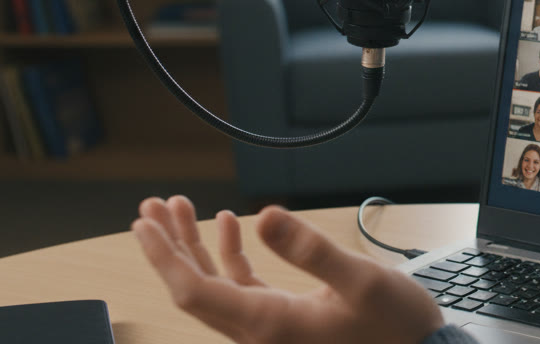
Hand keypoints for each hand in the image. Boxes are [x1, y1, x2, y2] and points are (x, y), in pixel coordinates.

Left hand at [132, 195, 444, 343]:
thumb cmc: (395, 328)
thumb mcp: (361, 282)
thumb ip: (311, 249)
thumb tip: (263, 215)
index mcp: (269, 325)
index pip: (195, 292)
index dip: (164, 257)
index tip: (144, 224)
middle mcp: (259, 332)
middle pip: (195, 289)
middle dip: (169, 246)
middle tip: (149, 208)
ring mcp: (269, 328)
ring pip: (214, 286)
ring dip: (194, 247)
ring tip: (179, 208)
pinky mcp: (283, 321)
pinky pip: (240, 288)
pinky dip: (229, 256)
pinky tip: (229, 225)